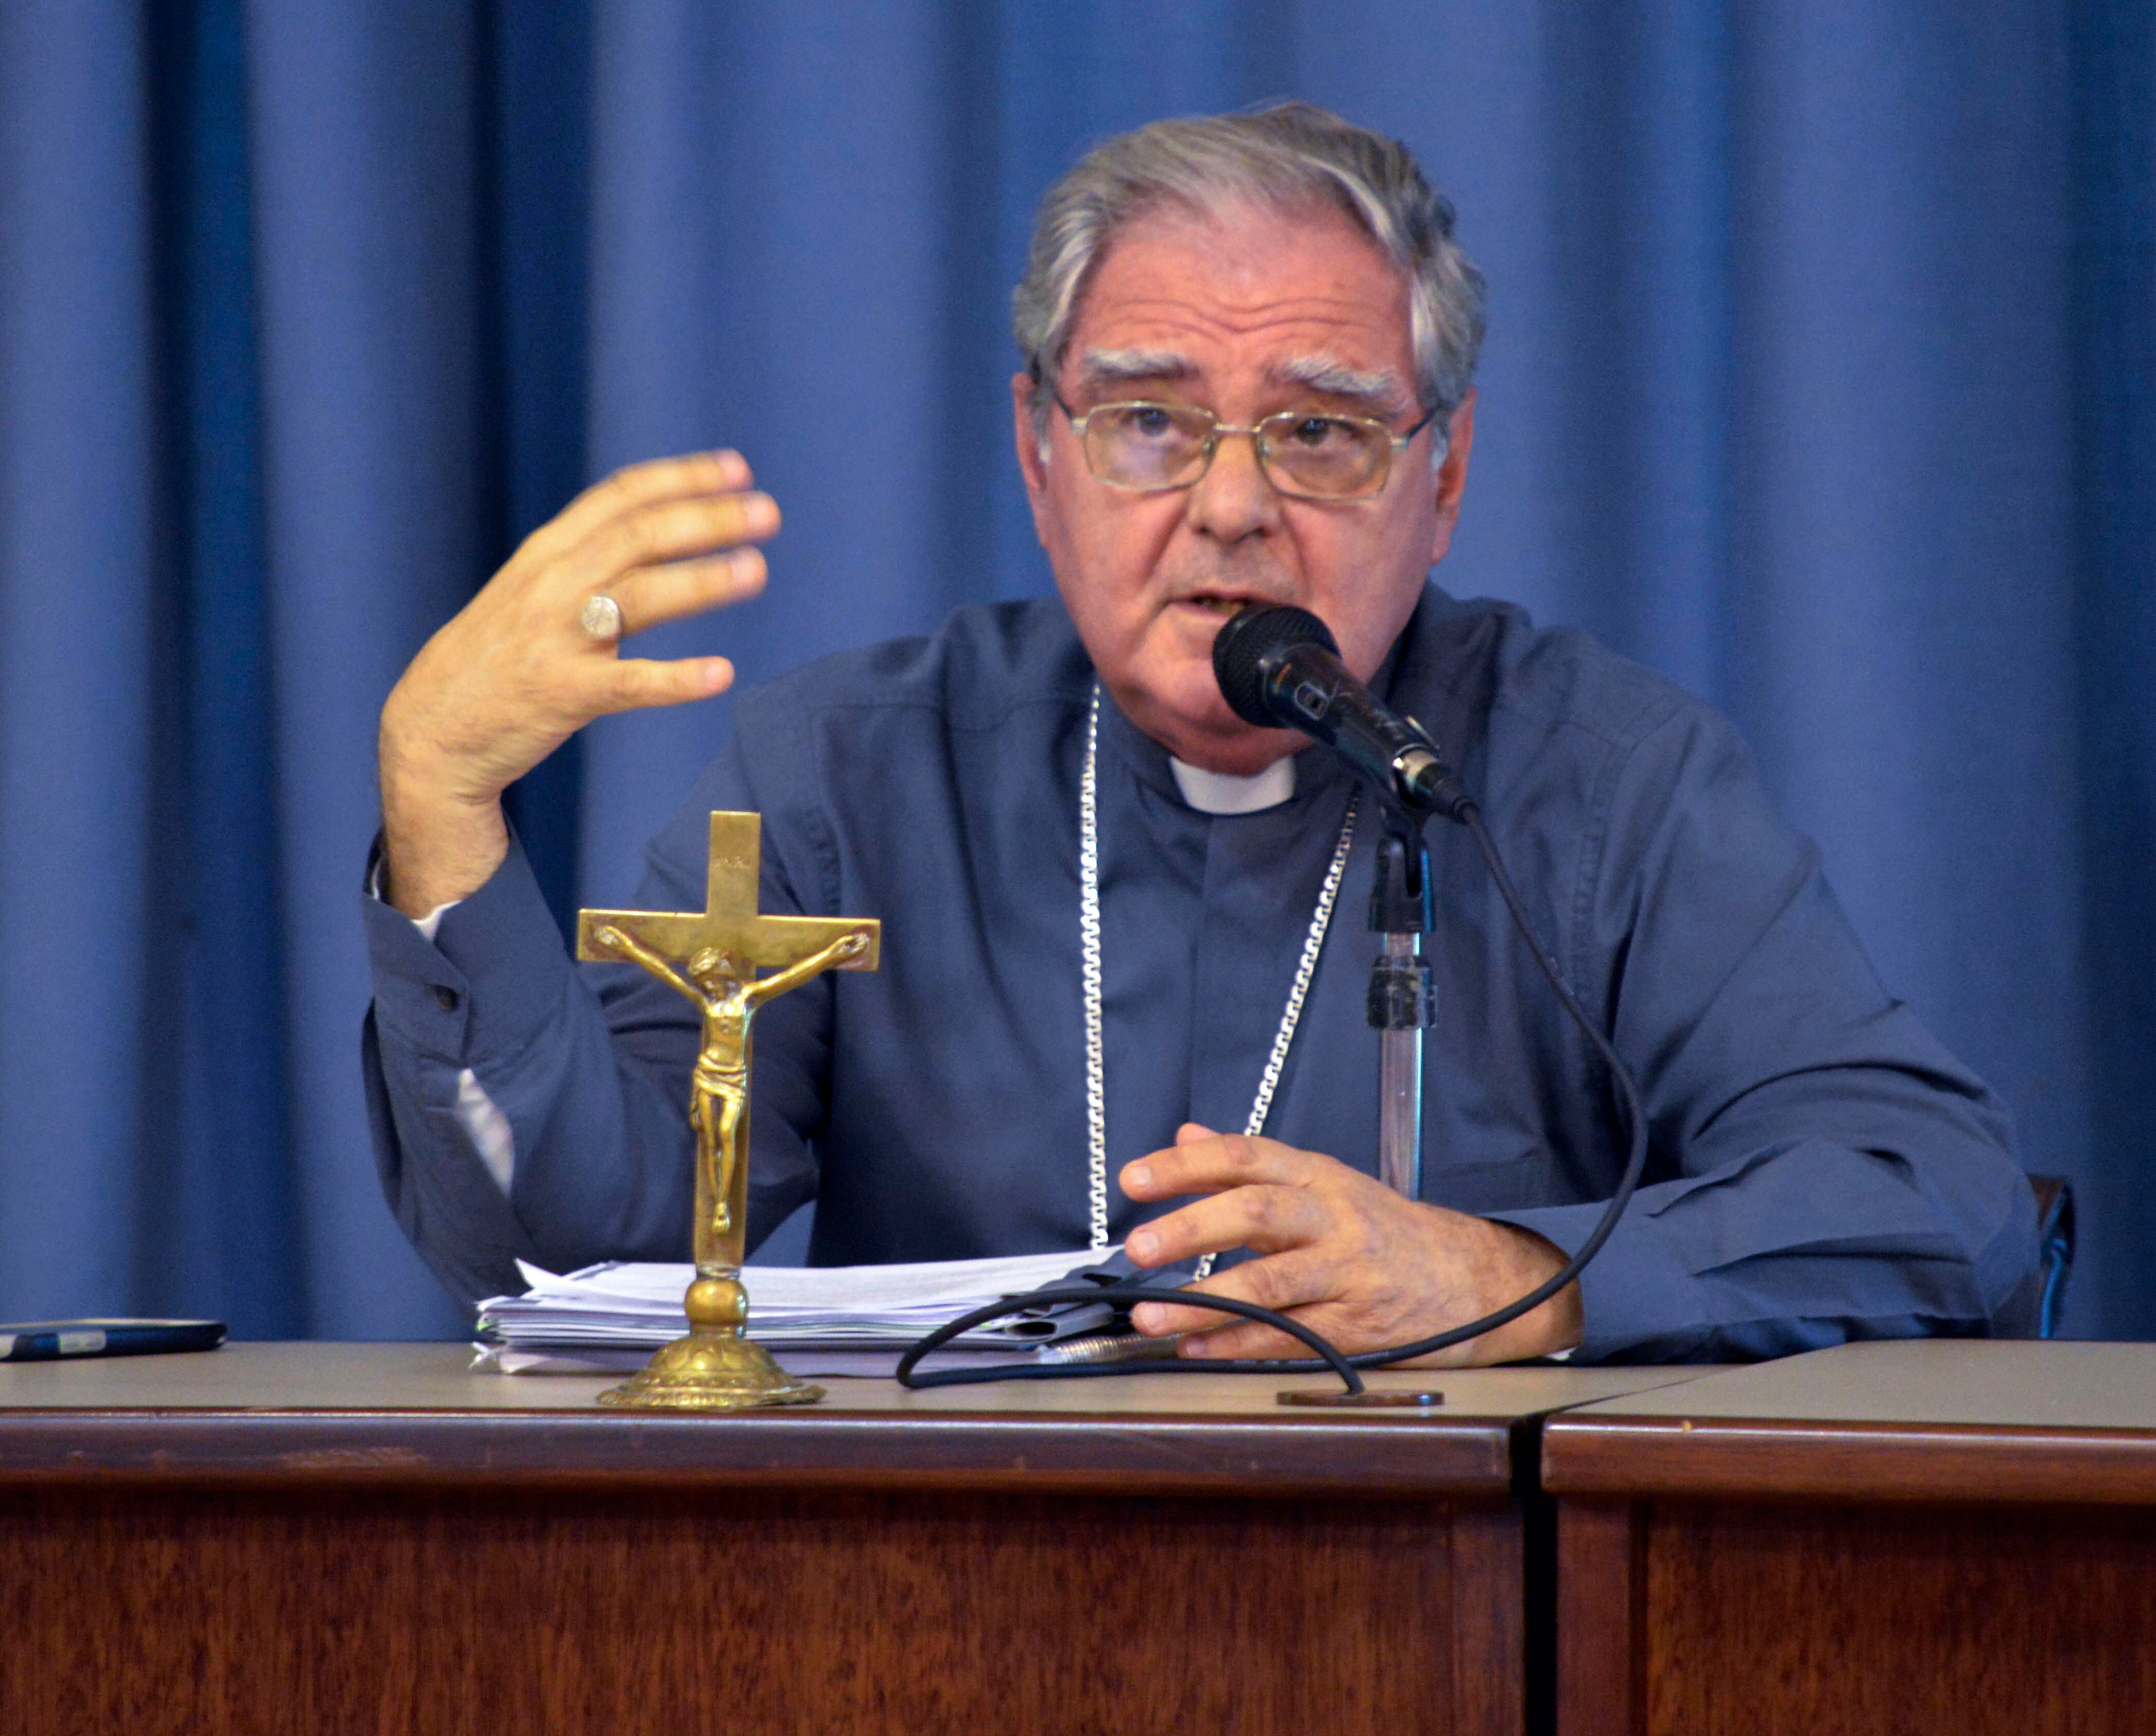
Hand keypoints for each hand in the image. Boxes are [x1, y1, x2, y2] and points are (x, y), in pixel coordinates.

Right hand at [379, 450, 777, 914]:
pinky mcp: (561, 693)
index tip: (737, 469)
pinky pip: (628, 684)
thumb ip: (586, 560)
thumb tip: (658, 530)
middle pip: (639, 536)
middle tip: (768, 512)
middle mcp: (551, 584)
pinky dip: (676, 679)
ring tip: (756, 570)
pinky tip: (720, 675)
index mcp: (548, 552)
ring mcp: (554, 637)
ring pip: (637, 596)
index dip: (682, 478)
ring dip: (702, 581)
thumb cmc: (496, 657)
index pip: (621, 497)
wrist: (430, 730)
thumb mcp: (530, 589)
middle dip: (707, 520)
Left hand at [1118, 1124, 1582, 1365]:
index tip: (1134, 1179)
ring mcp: (1348, 1274)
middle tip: (1138, 1246)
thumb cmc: (1387, 1231)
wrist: (1475, 1279)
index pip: (1246, 1156)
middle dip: (1192, 1227)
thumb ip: (1250, 1163)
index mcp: (1319, 1176)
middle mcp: (1334, 1218)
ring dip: (1203, 1302)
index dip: (1186, 1164)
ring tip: (1150, 1314)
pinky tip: (1196, 1348)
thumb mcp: (1322, 1183)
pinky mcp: (1357, 1327)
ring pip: (1270, 1285)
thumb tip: (1185, 1134)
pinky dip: (1239, 1345)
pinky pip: (1289, 1337)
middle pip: (1258, 1211)